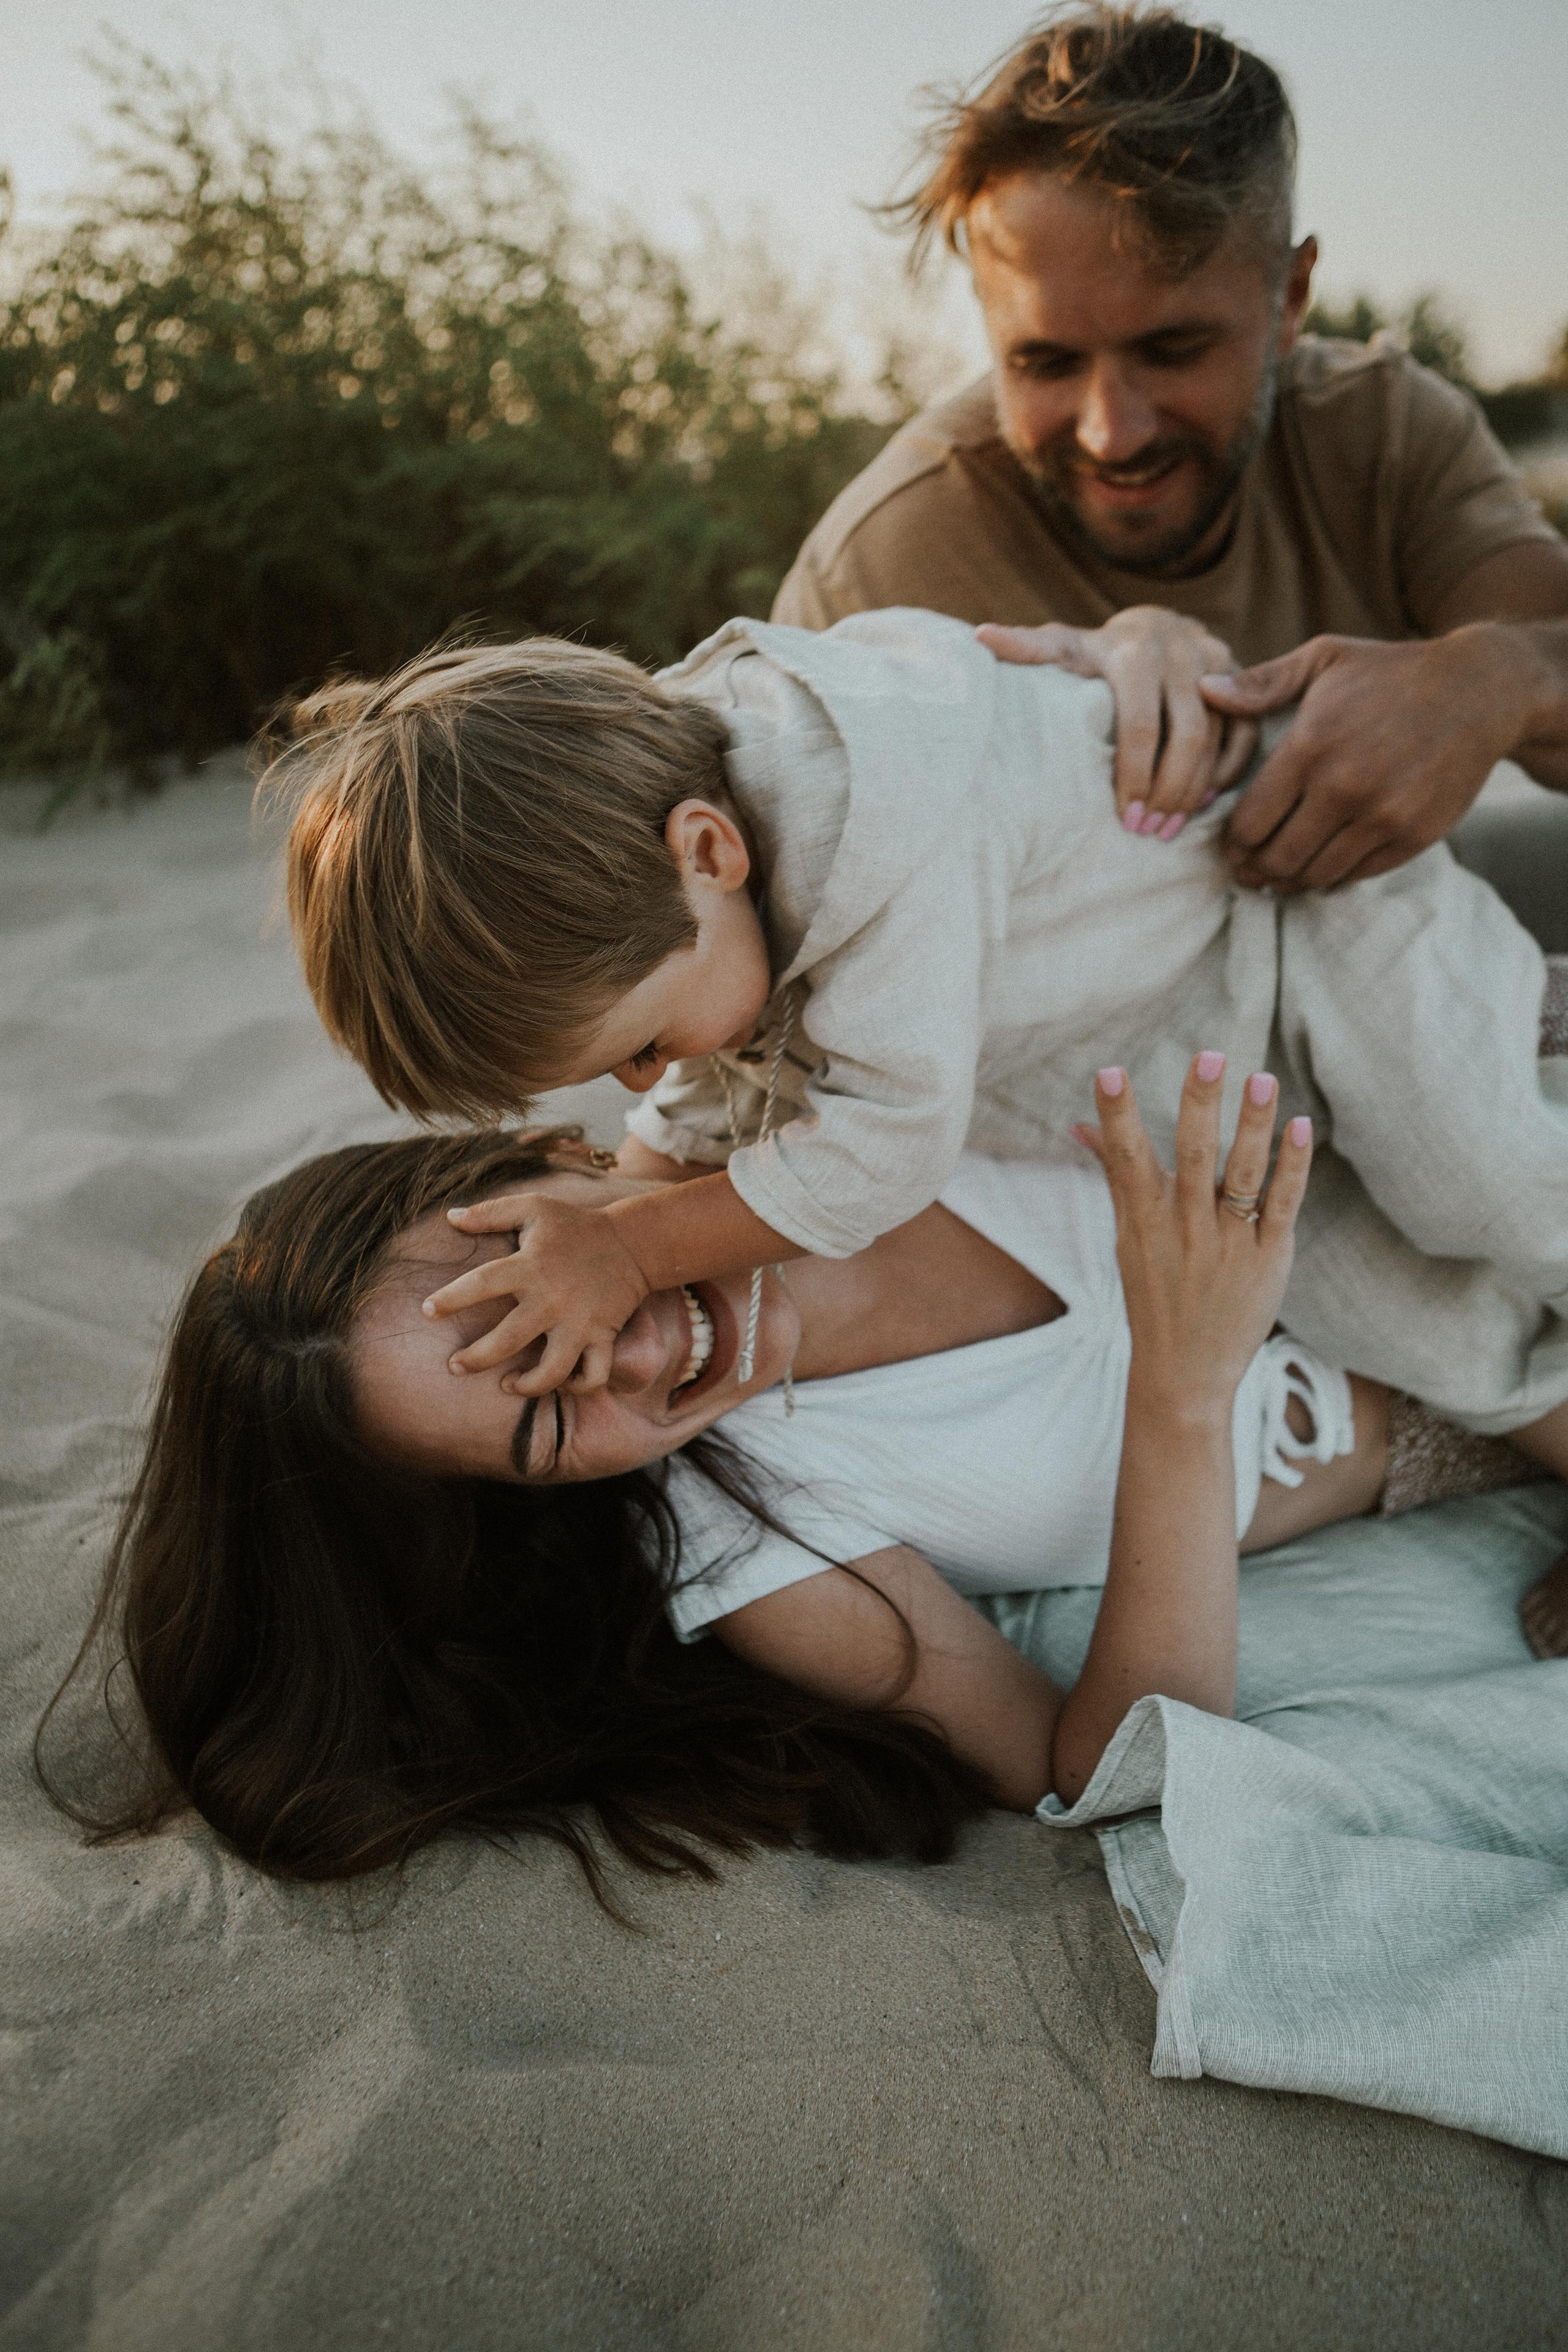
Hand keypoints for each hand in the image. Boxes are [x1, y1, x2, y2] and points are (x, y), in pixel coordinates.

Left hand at [422, 1193, 649, 1394]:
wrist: (633, 1242)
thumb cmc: (575, 1225)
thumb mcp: (533, 1207)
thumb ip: (491, 1212)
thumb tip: (451, 1217)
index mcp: (530, 1264)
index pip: (481, 1283)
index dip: (451, 1299)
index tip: (427, 1311)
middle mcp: (552, 1298)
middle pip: (508, 1340)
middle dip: (476, 1359)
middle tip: (454, 1366)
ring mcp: (579, 1322)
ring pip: (551, 1370)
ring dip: (526, 1385)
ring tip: (506, 1385)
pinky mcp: (603, 1336)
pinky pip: (593, 1375)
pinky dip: (577, 1386)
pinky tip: (558, 1384)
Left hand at [978, 608, 1258, 831]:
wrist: (1155, 625)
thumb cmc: (1098, 651)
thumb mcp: (1063, 645)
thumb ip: (1028, 647)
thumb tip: (980, 637)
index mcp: (1135, 651)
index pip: (1142, 724)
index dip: (1135, 775)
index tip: (1124, 817)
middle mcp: (1182, 652)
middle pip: (1188, 736)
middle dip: (1169, 791)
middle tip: (1150, 832)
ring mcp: (1217, 664)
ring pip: (1219, 738)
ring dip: (1197, 790)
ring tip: (1172, 828)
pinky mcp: (1243, 678)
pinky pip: (1246, 733)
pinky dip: (1229, 771)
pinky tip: (1206, 802)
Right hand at [1073, 1053, 1311, 1415]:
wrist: (1185, 1370)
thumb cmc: (1155, 1292)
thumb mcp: (1127, 1235)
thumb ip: (1114, 1173)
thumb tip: (1079, 1125)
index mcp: (1144, 1220)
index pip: (1127, 1158)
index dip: (1117, 1115)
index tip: (1110, 1072)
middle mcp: (1185, 1228)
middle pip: (1193, 1157)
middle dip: (1198, 1106)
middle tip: (1209, 1057)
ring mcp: (1229, 1243)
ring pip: (1242, 1175)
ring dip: (1252, 1126)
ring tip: (1259, 1080)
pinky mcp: (1268, 1258)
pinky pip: (1282, 1205)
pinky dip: (1292, 1166)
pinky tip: (1299, 1128)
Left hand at [1200, 627, 1531, 890]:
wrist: (1480, 691)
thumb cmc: (1392, 672)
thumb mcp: (1325, 659)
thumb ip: (1263, 682)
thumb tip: (1204, 690)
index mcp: (1311, 746)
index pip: (1251, 820)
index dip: (1234, 842)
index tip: (1230, 846)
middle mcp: (1344, 787)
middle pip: (1277, 855)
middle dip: (1255, 869)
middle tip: (1248, 872)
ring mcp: (1382, 815)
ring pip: (1315, 872)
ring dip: (1290, 881)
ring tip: (1278, 878)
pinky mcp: (1413, 836)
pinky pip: (1358, 874)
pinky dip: (1334, 878)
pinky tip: (1321, 870)